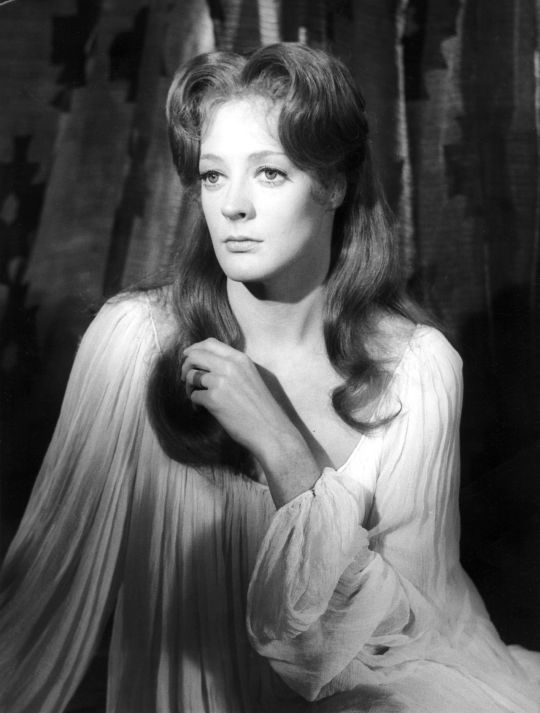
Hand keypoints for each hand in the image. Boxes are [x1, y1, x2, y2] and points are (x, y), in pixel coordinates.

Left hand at [181, 338, 293, 456]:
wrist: (271, 429)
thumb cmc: (261, 407)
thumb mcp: (250, 376)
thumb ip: (232, 366)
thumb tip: (207, 363)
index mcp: (240, 358)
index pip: (209, 343)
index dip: (194, 349)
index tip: (188, 357)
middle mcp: (230, 366)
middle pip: (195, 355)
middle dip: (186, 366)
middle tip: (185, 378)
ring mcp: (221, 382)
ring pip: (191, 376)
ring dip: (189, 387)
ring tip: (197, 397)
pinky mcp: (214, 399)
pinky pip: (194, 395)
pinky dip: (195, 403)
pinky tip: (203, 410)